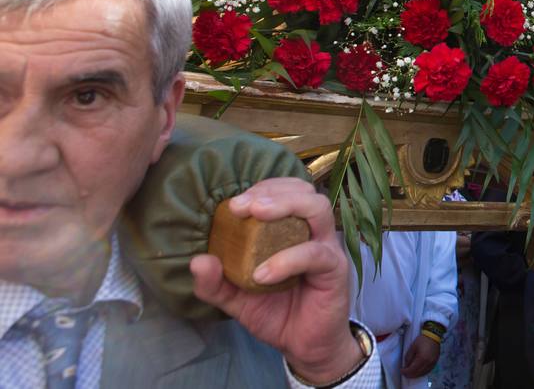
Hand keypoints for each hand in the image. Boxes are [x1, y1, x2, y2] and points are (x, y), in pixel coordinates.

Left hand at [189, 178, 362, 383]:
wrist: (304, 346)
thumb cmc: (276, 314)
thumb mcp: (237, 299)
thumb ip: (216, 283)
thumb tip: (198, 261)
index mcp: (292, 230)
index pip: (285, 192)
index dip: (262, 188)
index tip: (233, 203)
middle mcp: (313, 232)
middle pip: (304, 191)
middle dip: (272, 191)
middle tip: (242, 205)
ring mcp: (327, 248)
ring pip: (318, 209)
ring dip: (286, 206)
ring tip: (256, 216)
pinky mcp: (334, 269)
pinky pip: (315, 254)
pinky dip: (287, 259)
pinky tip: (263, 274)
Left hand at [402, 334, 440, 377]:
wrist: (433, 335)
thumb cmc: (422, 340)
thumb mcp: (413, 347)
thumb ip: (408, 357)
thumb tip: (406, 366)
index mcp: (422, 358)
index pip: (412, 369)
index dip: (405, 372)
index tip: (401, 370)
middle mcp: (428, 363)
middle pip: (417, 373)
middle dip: (410, 375)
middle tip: (405, 373)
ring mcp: (432, 364)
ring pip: (422, 373)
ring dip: (415, 375)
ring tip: (410, 373)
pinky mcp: (435, 363)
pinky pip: (427, 371)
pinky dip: (421, 373)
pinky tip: (418, 372)